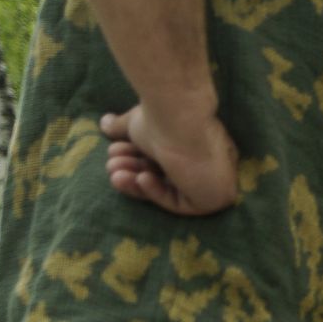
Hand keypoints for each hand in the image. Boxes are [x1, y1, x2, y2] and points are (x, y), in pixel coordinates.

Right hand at [100, 103, 239, 215]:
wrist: (177, 116)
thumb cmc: (161, 116)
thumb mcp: (138, 123)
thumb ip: (124, 127)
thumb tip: (105, 123)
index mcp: (196, 144)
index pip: (165, 161)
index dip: (136, 157)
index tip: (113, 149)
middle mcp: (210, 162)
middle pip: (166, 176)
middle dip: (133, 170)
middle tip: (111, 162)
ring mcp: (216, 181)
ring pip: (171, 190)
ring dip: (138, 183)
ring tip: (114, 172)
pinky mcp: (217, 198)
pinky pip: (182, 205)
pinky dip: (158, 193)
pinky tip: (142, 178)